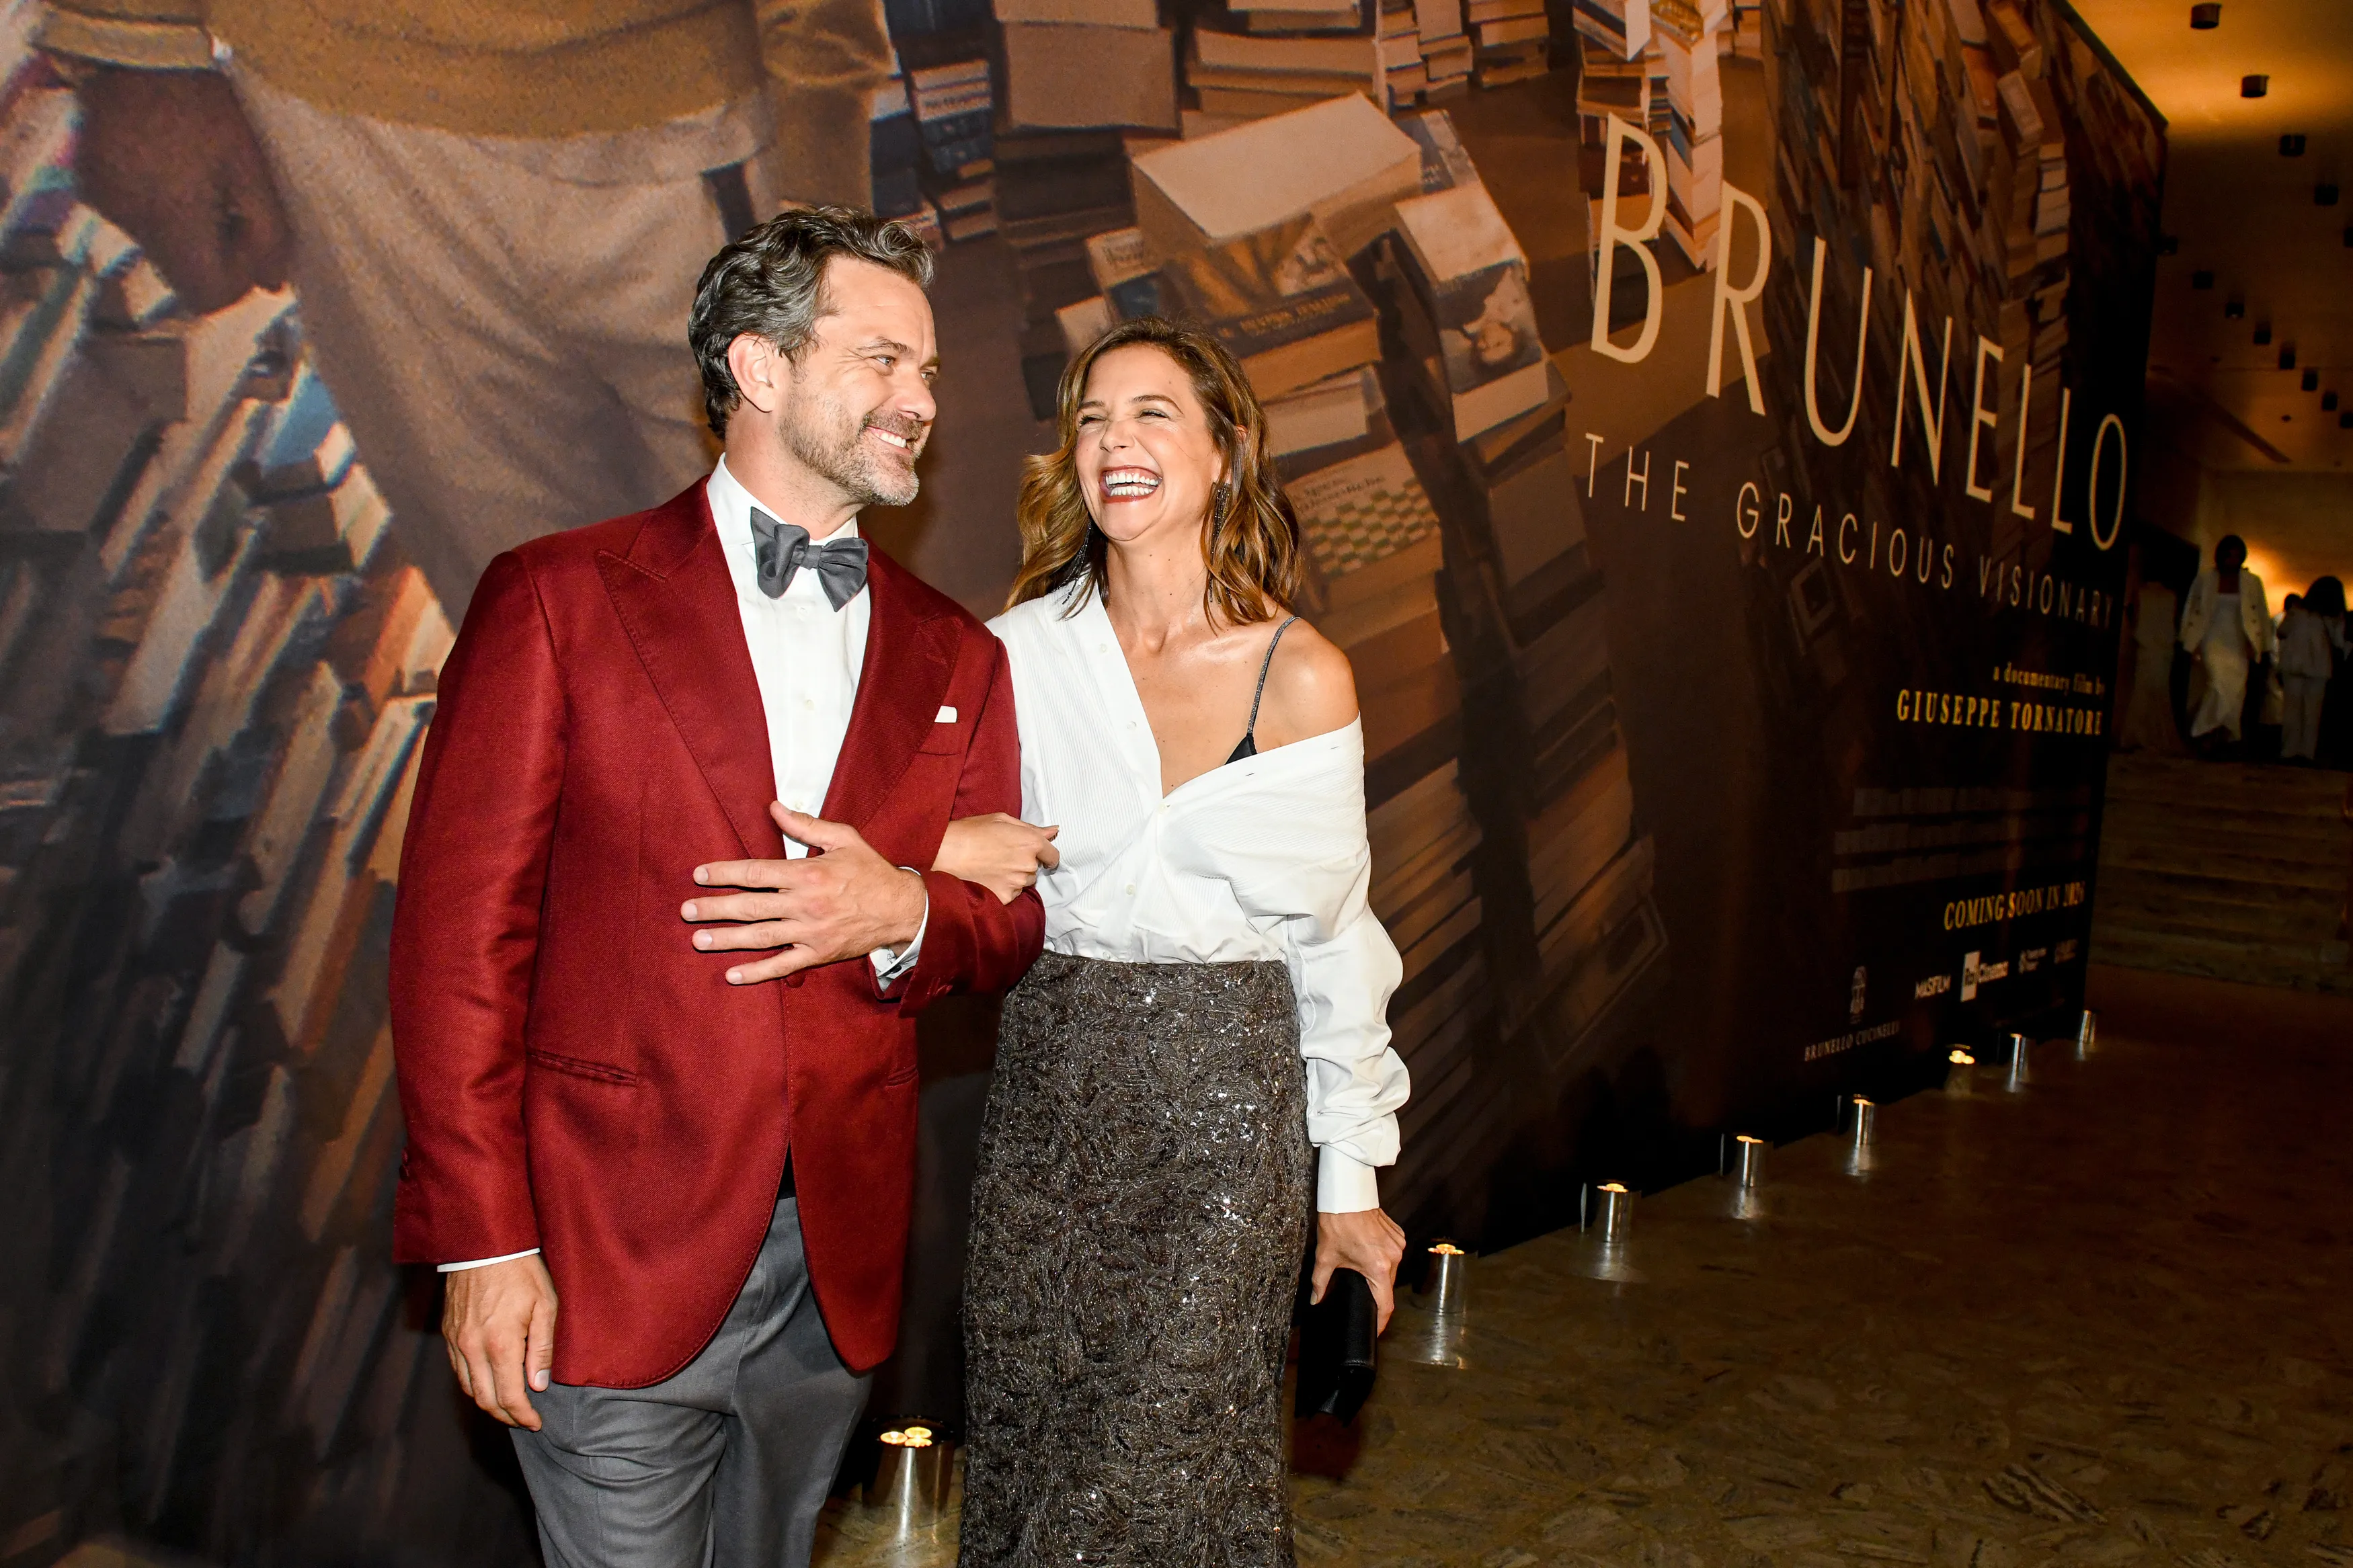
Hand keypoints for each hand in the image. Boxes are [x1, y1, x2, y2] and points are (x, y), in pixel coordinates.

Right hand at [74, 67, 290, 313]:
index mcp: (172, 221)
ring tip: (197, 172)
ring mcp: (107, 205)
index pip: (207, 296)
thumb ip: (270, 233)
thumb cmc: (206, 109)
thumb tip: (272, 285)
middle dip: (215, 248)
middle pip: (184, 270)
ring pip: (161, 243)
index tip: (247, 232)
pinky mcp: (92, 188)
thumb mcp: (254, 170)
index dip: (237, 277)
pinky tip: (167, 163)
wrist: (140, 54)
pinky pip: (135, 215)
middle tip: (228, 197)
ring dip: (187, 223)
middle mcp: (132, 222)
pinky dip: (158, 203)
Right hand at [441, 1254, 557, 1429]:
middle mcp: (472, 1348)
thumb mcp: (545, 1306)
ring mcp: (457, 1341)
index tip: (536, 1423)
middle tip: (524, 1419)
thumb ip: (541, 1349)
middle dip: (506, 1416)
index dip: (523, 1416)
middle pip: (485, 1400)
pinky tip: (490, 1381)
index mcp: (500, 1344)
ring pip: (468, 1388)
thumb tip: (538, 1385)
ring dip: (488, 1402)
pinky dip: (474, 1383)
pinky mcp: (448, 1333)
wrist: (484, 1244)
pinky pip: (458, 1370)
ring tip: (509, 1404)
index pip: (509, 1397)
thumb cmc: (521, 1272)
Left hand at [683, 803, 926, 983]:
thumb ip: (805, 825)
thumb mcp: (843, 838)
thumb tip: (774, 807)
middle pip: (750, 906)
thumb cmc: (871, 870)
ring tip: (698, 940)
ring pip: (760, 937)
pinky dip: (757, 972)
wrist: (904, 909)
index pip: (756, 872)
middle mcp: (805, 903)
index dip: (724, 873)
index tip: (699, 874)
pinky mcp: (818, 953)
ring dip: (726, 939)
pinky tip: (732, 975)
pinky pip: (783, 965)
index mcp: (807, 873)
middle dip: (714, 908)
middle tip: (686, 910)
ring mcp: (810, 931)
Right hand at [934, 812, 1058, 903]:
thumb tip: (1053, 831)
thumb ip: (1031, 828)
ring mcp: (1016, 883)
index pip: (1053, 855)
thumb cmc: (971, 832)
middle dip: (1025, 863)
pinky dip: (1004, 887)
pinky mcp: (1005, 897)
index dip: (1046, 854)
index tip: (1039, 855)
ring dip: (1015, 876)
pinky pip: (1012, 893)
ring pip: (1024, 882)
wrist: (945, 853)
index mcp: (1030, 843)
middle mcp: (1027, 864)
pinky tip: (988, 877)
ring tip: (993, 866)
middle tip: (1002, 856)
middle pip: (1036, 869)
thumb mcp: (1002, 821)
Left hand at [1312, 1207, 1406, 1333]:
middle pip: (1388, 1287)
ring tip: (1363, 1272)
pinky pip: (1393, 1254)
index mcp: (1378, 1268)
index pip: (1385, 1304)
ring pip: (1392, 1270)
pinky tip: (1370, 1254)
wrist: (1347, 1195)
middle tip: (1362, 1297)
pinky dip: (1384, 1258)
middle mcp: (1393, 1258)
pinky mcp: (1398, 1235)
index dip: (1381, 1322)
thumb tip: (1314, 1300)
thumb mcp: (1325, 1257)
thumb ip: (1320, 1283)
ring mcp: (1398, 1245)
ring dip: (1379, 1274)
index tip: (1375, 1330)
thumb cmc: (1337, 1223)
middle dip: (1375, 1293)